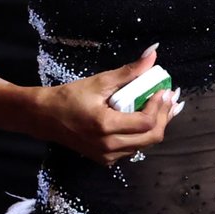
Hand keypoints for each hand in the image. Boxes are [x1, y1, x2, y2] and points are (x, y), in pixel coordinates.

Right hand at [32, 45, 181, 165]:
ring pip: (144, 144)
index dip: (159, 106)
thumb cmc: (69, 97)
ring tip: (162, 105)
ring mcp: (107, 156)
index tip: (164, 90)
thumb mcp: (99, 81)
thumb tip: (153, 54)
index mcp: (105, 126)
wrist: (45, 117)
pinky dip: (143, 133)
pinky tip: (146, 117)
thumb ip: (129, 71)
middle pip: (151, 137)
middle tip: (170, 98)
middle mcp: (108, 146)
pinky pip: (132, 148)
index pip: (145, 123)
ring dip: (156, 125)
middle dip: (164, 117)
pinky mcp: (106, 159)